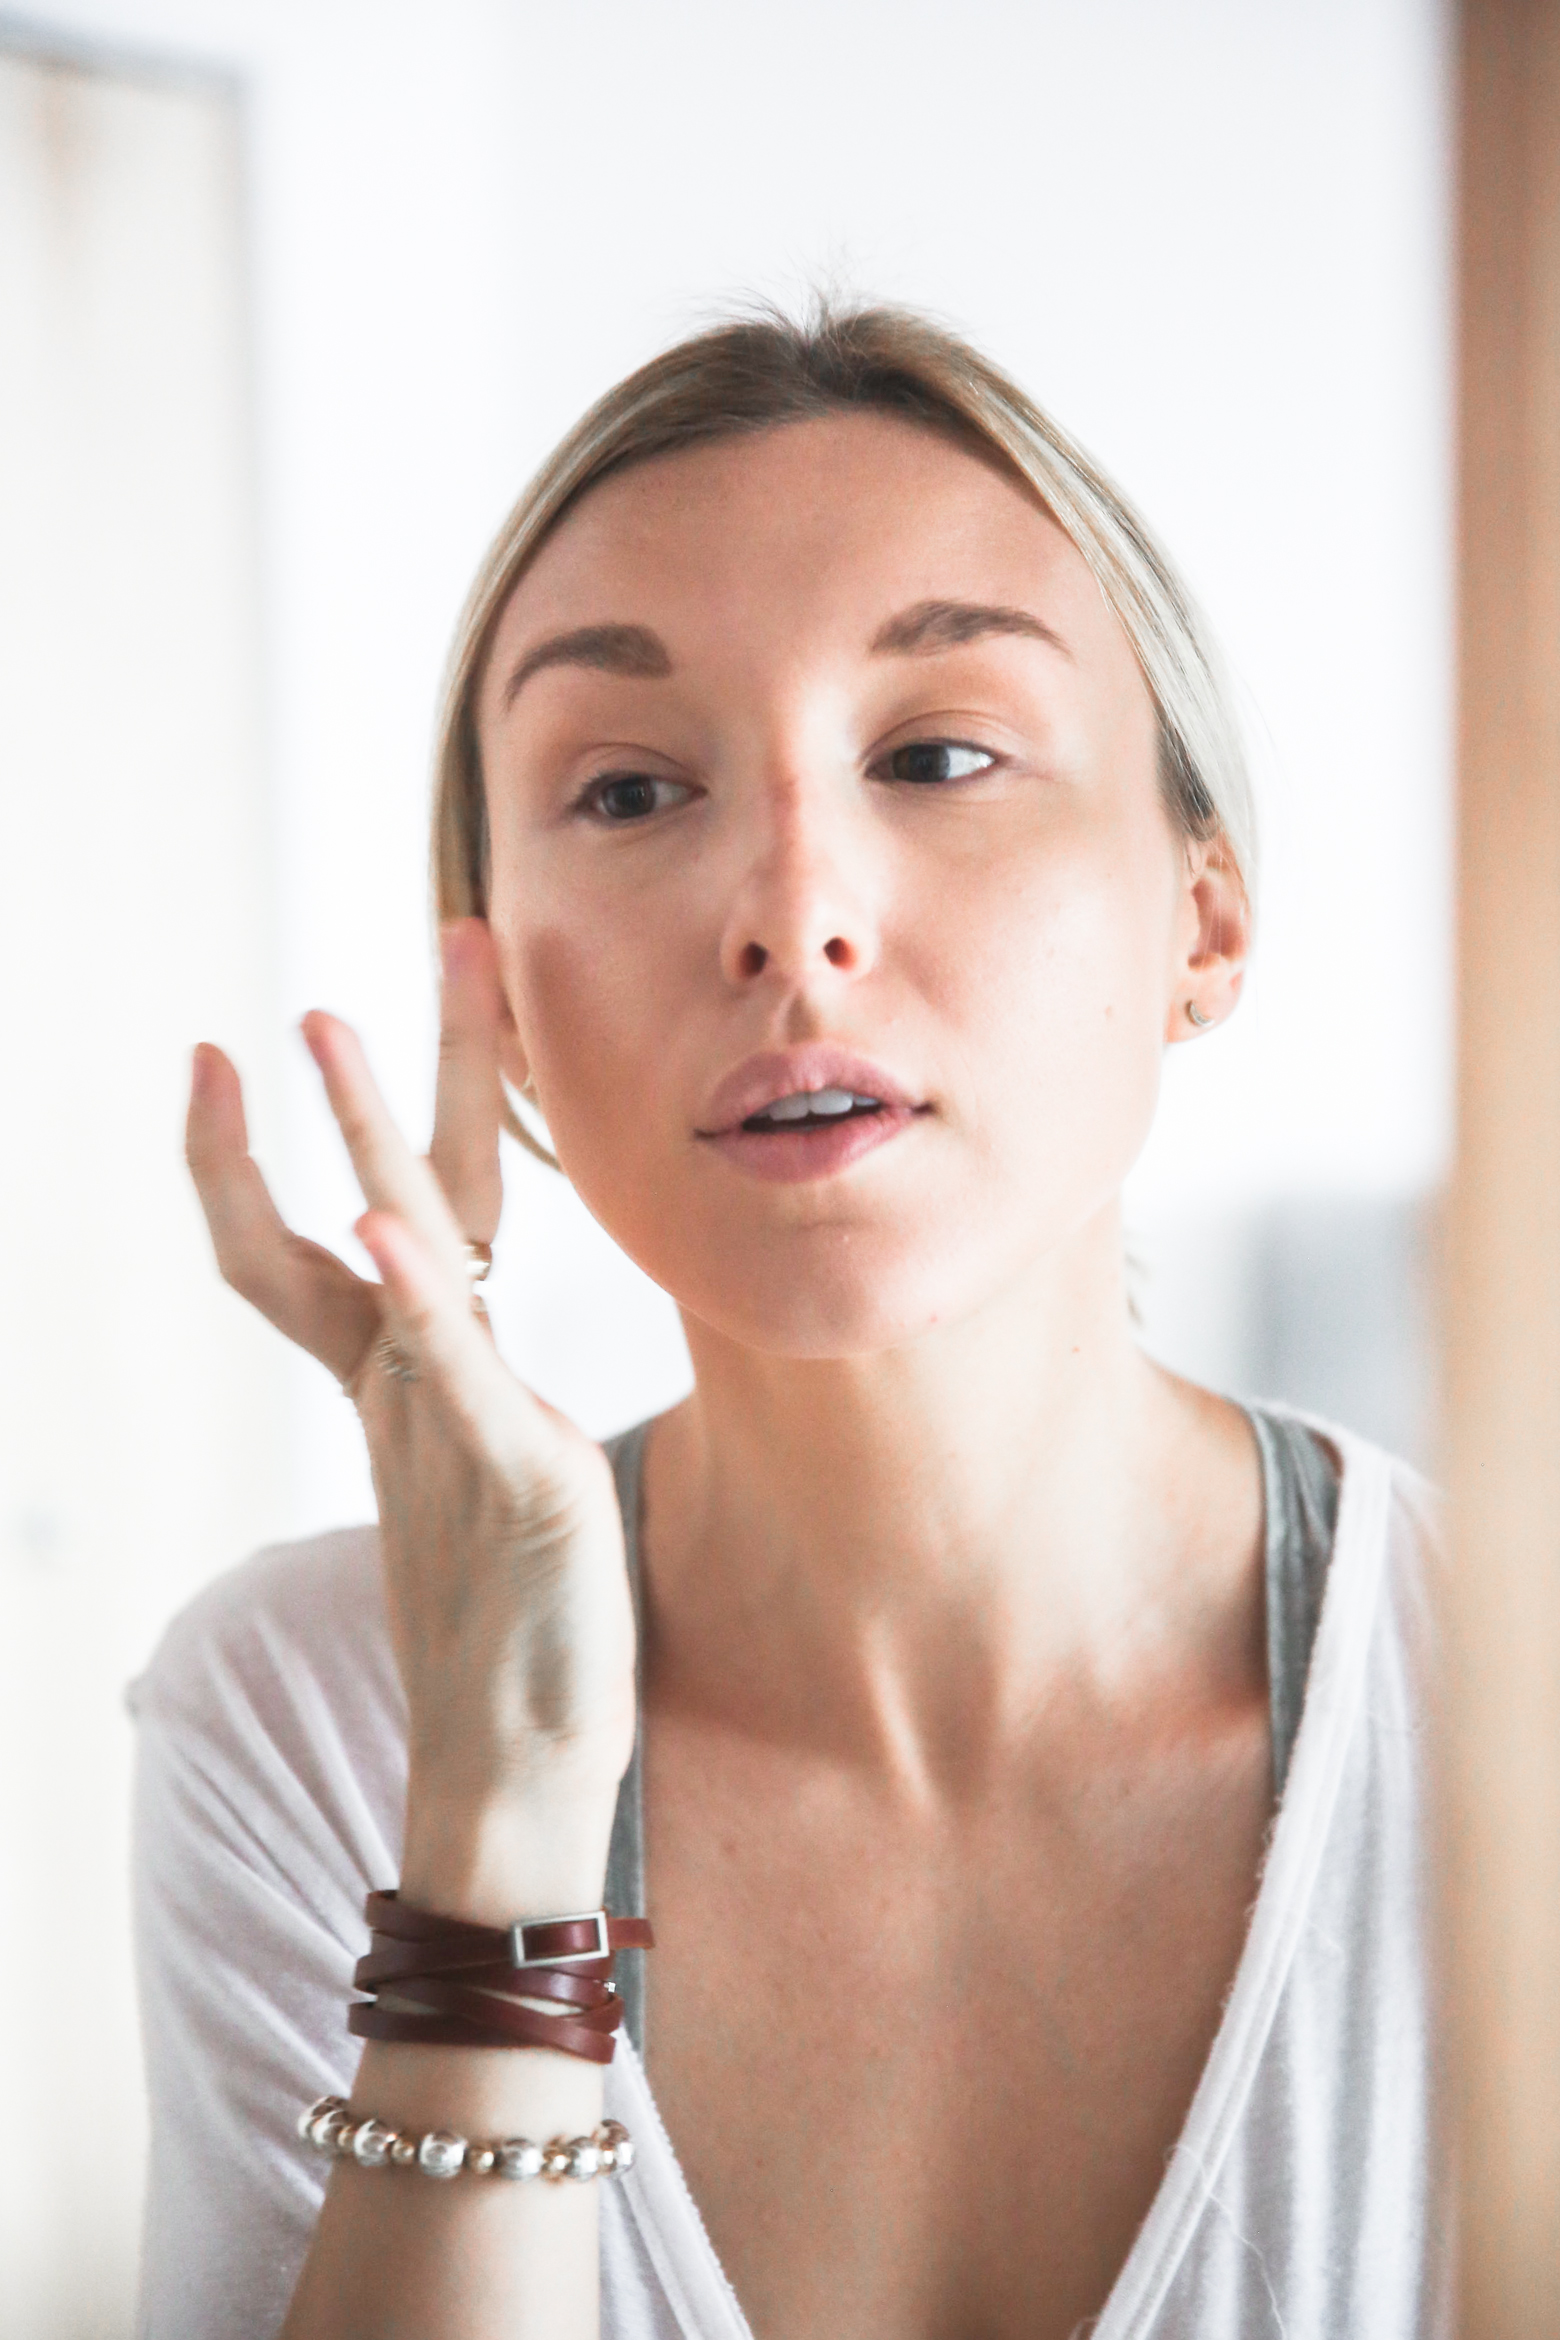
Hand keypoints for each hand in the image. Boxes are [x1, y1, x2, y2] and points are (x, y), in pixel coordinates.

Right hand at [185, 920, 635, 1911]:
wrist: (518, 1770)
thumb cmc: (524, 1627)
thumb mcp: (505, 1475)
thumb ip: (479, 1394)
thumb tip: (472, 1341)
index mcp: (419, 1384)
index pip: (340, 1241)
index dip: (305, 1144)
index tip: (275, 1048)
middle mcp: (418, 1390)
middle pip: (370, 1211)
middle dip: (353, 1093)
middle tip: (313, 997)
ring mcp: (453, 1427)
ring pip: (400, 1259)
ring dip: (364, 1138)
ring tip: (316, 1032)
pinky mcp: (513, 1476)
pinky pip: (458, 1371)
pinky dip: (417, 1296)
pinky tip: (384, 1224)